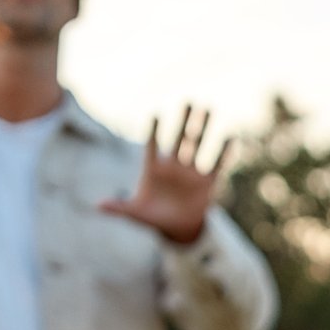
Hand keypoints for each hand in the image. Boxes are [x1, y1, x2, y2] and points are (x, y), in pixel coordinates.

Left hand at [99, 106, 232, 244]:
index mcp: (154, 170)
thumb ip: (119, 208)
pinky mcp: (206, 183)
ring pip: (197, 145)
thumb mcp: (135, 213)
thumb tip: (98, 206)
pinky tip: (231, 137)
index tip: (156, 115)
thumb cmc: (152, 217)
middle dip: (184, 120)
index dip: (155, 132)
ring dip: (202, 128)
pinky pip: (216, 165)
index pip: (153, 146)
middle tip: (189, 101)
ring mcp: (190, 173)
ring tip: (208, 109)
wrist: (176, 228)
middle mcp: (173, 166)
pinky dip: (224, 152)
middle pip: (179, 138)